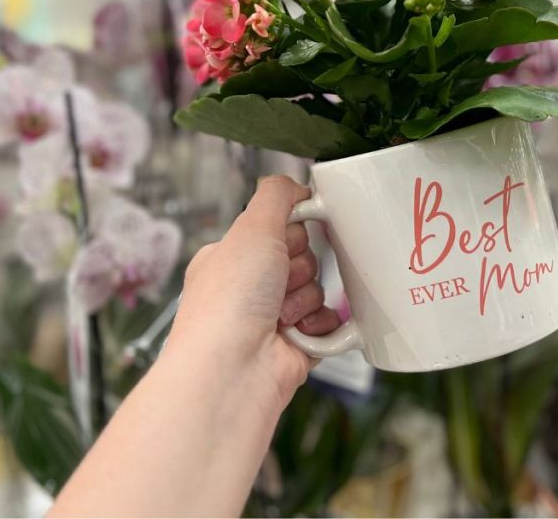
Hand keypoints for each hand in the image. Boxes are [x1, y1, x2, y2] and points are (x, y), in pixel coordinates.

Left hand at [168, 175, 339, 406]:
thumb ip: (277, 196)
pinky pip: (330, 322)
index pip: (279, 227)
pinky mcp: (297, 346)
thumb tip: (297, 185)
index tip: (288, 239)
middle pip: (304, 256)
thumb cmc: (227, 305)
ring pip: (319, 288)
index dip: (291, 232)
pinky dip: (321, 325)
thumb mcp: (252, 228)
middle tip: (279, 282)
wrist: (232, 372)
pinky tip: (301, 332)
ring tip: (281, 316)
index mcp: (231, 259)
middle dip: (300, 267)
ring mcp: (273, 319)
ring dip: (307, 298)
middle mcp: (249, 289)